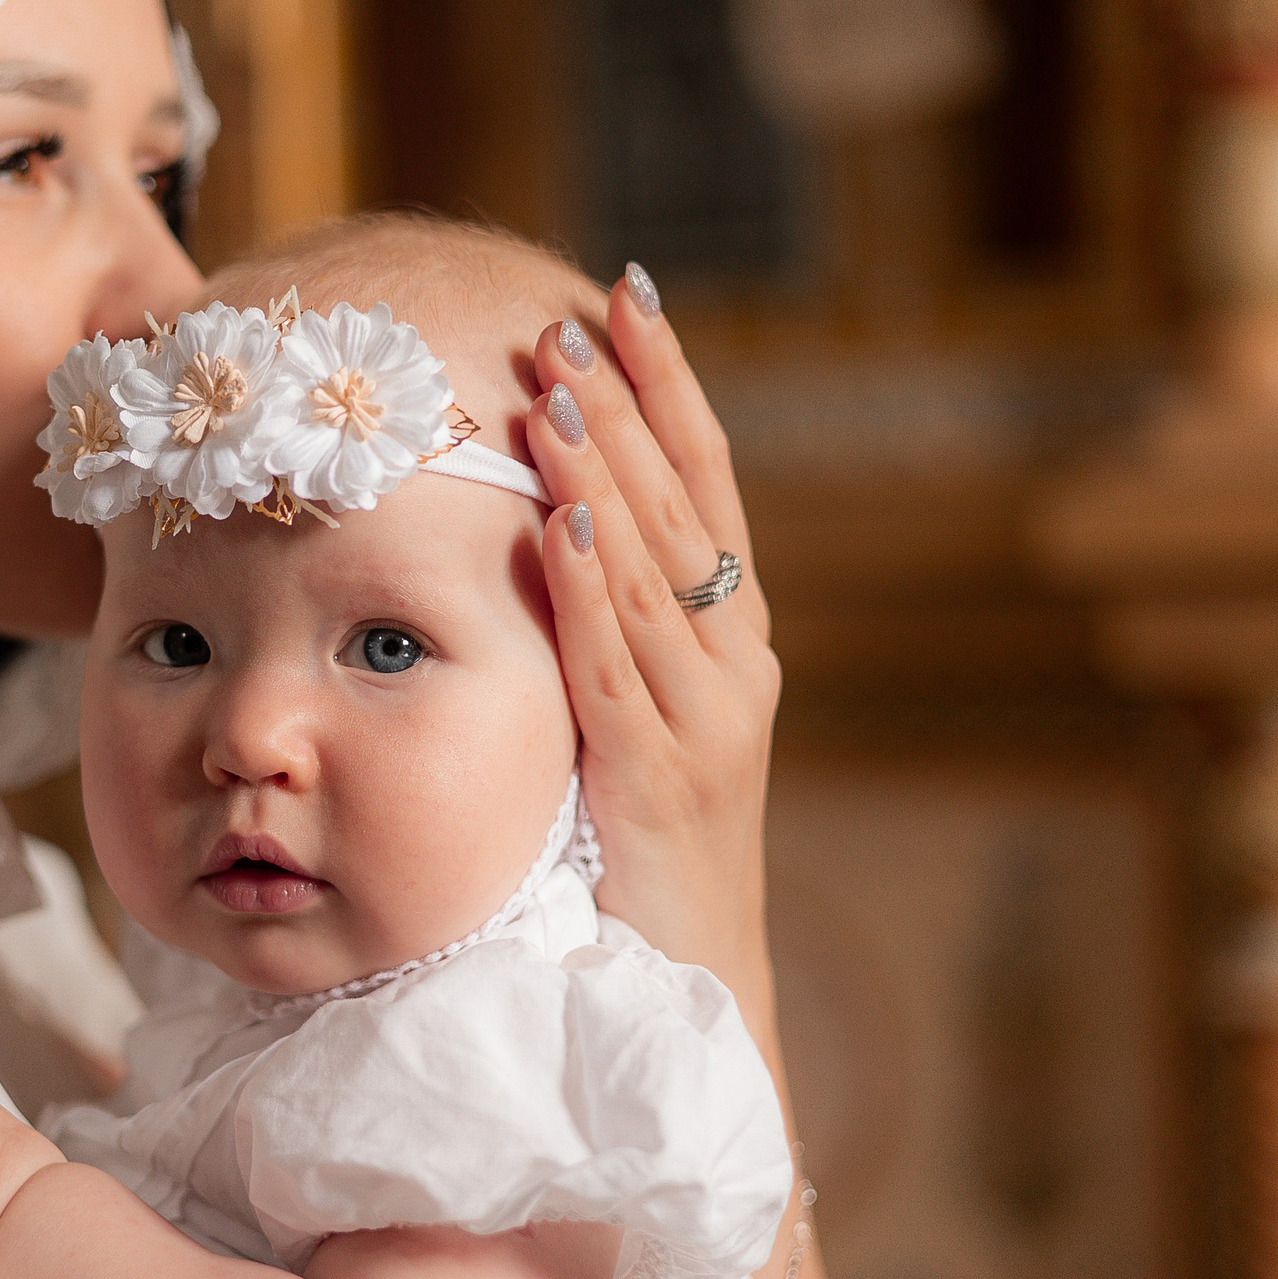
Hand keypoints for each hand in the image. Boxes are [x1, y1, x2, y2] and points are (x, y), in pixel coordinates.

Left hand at [524, 270, 779, 1011]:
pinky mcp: (663, 782)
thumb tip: (542, 516)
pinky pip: (617, 668)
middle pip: (683, 507)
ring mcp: (709, 721)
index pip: (703, 483)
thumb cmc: (639, 845)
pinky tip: (562, 524)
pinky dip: (592, 592)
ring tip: (560, 387)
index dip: (667, 387)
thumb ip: (607, 625)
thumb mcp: (632, 714)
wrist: (690, 983)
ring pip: (652, 573)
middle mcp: (735, 663)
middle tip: (577, 315)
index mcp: (729, 637)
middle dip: (630, 404)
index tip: (624, 295)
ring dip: (606, 474)